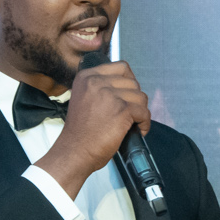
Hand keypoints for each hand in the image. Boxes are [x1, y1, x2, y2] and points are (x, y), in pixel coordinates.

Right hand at [35, 61, 150, 198]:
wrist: (74, 152)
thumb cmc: (79, 132)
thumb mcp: (84, 99)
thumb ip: (99, 89)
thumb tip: (125, 88)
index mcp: (86, 77)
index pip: (120, 67)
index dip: (129, 81)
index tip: (128, 95)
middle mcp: (97, 82)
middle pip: (133, 82)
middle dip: (135, 99)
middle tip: (130, 113)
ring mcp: (109, 95)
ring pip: (141, 97)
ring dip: (140, 111)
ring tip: (133, 123)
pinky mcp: (121, 110)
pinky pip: (144, 112)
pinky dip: (144, 123)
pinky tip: (137, 130)